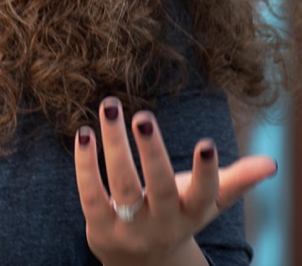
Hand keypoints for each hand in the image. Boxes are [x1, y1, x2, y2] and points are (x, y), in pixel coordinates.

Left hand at [74, 97, 276, 265]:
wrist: (139, 261)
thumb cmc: (174, 215)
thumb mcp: (205, 202)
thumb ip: (236, 181)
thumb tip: (271, 163)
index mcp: (192, 212)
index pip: (204, 194)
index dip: (206, 172)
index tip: (207, 144)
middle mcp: (163, 222)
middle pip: (159, 186)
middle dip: (153, 152)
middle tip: (144, 116)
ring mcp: (131, 227)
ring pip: (122, 183)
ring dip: (115, 144)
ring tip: (111, 107)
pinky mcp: (100, 226)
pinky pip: (91, 193)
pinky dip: (85, 164)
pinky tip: (85, 133)